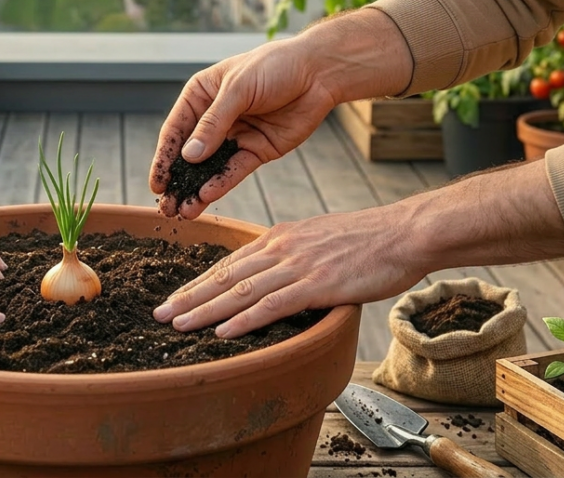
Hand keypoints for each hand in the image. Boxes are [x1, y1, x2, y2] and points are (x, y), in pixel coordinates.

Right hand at [150, 38, 336, 218]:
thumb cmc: (274, 67)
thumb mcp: (238, 89)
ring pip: (210, 168)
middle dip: (177, 181)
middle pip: (190, 154)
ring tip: (183, 212)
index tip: (156, 184)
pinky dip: (222, 183)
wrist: (318, 72)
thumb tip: (189, 156)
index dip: (164, 157)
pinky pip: (235, 170)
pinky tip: (208, 196)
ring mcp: (235, 136)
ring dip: (196, 189)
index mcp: (200, 96)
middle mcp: (214, 118)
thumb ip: (214, 123)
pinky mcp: (256, 150)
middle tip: (165, 208)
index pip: (175, 131)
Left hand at [151, 206, 426, 337]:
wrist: (404, 233)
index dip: (200, 282)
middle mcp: (281, 249)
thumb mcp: (321, 241)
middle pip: (225, 275)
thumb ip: (295, 257)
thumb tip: (278, 278)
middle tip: (159, 313)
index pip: (231, 263)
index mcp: (281, 238)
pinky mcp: (317, 284)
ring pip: (239, 290)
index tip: (176, 297)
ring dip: (204, 309)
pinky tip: (222, 330)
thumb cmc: (370, 241)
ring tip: (177, 324)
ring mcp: (297, 265)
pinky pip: (272, 304)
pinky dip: (243, 318)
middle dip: (189, 296)